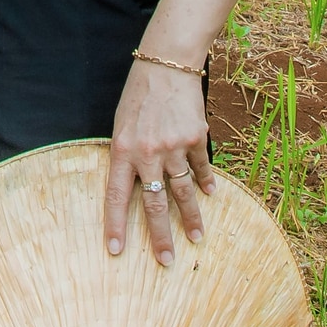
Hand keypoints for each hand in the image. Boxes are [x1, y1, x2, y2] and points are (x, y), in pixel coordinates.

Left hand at [104, 59, 213, 264]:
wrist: (166, 64)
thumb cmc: (138, 95)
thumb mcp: (121, 124)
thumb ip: (126, 155)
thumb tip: (134, 186)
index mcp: (122, 149)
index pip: (116, 195)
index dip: (116, 224)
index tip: (116, 250)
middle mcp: (148, 152)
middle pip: (154, 203)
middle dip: (160, 236)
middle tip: (166, 261)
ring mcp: (174, 146)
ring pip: (182, 191)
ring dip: (190, 217)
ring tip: (196, 237)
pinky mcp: (196, 138)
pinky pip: (200, 167)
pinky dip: (205, 182)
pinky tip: (210, 196)